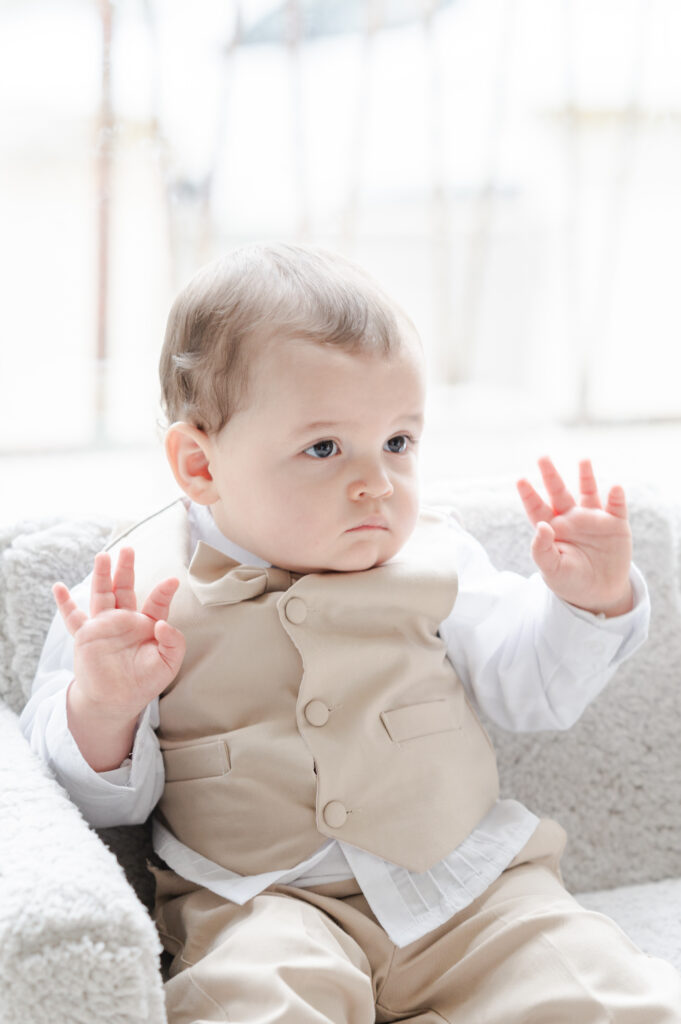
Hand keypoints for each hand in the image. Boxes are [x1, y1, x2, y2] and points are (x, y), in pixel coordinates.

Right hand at [54, 547, 185, 769]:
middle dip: (126, 569)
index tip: (172, 582)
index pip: (156, 602)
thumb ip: (173, 642)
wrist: (116, 701)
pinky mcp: (86, 635)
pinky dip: (64, 603)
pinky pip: (73, 617)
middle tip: (128, 549)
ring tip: (102, 556)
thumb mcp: (168, 664)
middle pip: (125, 588)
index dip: (164, 592)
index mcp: (147, 624)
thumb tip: (162, 624)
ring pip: (101, 594)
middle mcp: (125, 620)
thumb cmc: (144, 682)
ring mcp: (104, 625)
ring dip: (101, 575)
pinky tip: (58, 587)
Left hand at [516, 457, 632, 616]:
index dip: (528, 495)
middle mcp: (571, 519)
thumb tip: (542, 526)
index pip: (536, 508)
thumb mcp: (552, 570)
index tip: (520, 480)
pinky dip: (616, 497)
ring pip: (588, 492)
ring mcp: (593, 519)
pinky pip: (616, 507)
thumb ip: (543, 549)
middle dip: (550, 475)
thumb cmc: (570, 581)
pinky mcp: (615, 524)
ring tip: (583, 460)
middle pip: (558, 492)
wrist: (599, 594)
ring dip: (586, 477)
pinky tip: (615, 488)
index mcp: (552, 529)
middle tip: (542, 457)